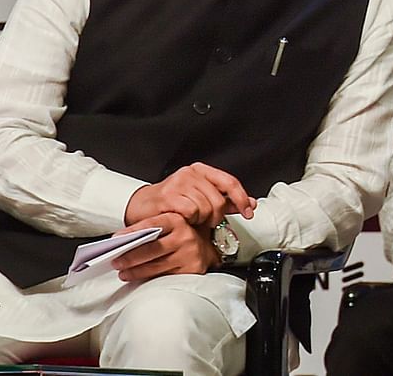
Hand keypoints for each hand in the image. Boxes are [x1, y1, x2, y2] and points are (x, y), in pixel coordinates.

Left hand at [112, 212, 219, 281]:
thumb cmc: (178, 238)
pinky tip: (139, 278)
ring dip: (136, 271)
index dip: (132, 232)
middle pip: (152, 248)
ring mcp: (190, 254)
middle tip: (116, 262)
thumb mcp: (168, 227)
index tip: (116, 238)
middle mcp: (186, 236)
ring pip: (156, 265)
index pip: (151, 225)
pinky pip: (165, 276)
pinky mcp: (192, 269)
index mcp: (177, 220)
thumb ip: (149, 231)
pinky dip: (149, 278)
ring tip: (123, 272)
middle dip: (130, 257)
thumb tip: (121, 241)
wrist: (204, 249)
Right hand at [125, 162, 255, 228]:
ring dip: (201, 220)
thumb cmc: (172, 203)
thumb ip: (226, 200)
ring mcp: (178, 184)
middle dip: (216, 216)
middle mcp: (190, 174)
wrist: (141, 207)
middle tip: (206, 221)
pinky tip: (183, 219)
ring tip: (191, 219)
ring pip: (206, 208)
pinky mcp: (168, 196)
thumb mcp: (201, 198)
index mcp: (201, 171)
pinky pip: (191, 212)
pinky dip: (190, 220)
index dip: (242, 199)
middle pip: (219, 200)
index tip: (249, 211)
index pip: (230, 182)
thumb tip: (251, 204)